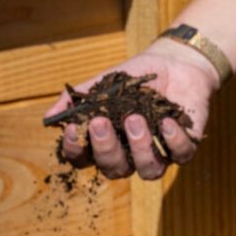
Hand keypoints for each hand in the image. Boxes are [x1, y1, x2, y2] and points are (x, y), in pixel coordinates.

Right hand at [43, 38, 219, 179]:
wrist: (175, 65)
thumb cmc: (135, 79)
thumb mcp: (104, 84)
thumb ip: (79, 99)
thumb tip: (49, 118)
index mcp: (106, 143)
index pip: (84, 159)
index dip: (76, 149)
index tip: (75, 128)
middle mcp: (131, 155)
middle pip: (114, 169)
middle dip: (106, 148)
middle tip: (103, 122)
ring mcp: (160, 154)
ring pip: (149, 170)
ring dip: (140, 147)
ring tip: (135, 119)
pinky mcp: (186, 147)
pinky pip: (181, 155)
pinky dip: (174, 140)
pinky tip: (166, 121)